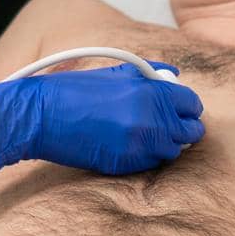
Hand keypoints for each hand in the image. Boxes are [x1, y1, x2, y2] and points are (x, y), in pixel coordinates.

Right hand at [0, 62, 203, 173]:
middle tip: (170, 125)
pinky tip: (130, 145)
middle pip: (191, 131)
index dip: (189, 106)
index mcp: (150, 92)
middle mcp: (151, 119)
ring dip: (165, 143)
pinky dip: (147, 156)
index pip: (192, 103)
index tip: (182, 109)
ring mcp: (140, 144)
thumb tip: (174, 75)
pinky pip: (152, 164)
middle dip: (183, 128)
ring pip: (173, 150)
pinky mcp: (126, 164)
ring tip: (145, 134)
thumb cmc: (75, 90)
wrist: (43, 116)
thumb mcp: (115, 72)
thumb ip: (149, 73)